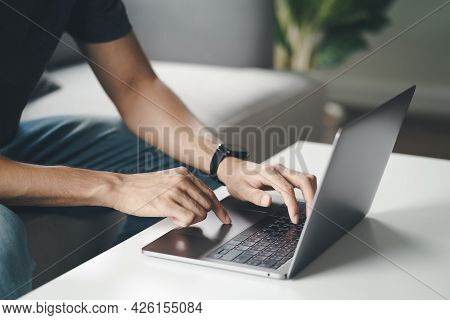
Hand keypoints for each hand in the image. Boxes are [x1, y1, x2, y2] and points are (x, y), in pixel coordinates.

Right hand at [109, 167, 230, 226]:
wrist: (120, 187)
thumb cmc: (141, 187)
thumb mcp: (167, 180)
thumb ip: (184, 188)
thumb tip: (200, 202)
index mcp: (184, 174)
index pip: (211, 193)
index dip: (220, 209)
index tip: (225, 219)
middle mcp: (182, 180)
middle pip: (207, 205)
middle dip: (200, 215)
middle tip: (184, 216)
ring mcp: (175, 191)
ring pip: (200, 213)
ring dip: (190, 220)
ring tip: (174, 215)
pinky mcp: (166, 203)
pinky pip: (189, 219)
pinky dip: (183, 223)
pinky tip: (172, 219)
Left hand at [217, 158, 316, 223]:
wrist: (234, 169)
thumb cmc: (237, 180)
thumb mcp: (242, 191)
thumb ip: (255, 196)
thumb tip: (268, 201)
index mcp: (268, 173)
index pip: (287, 189)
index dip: (293, 205)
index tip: (295, 218)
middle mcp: (279, 169)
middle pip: (304, 180)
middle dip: (311, 197)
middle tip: (311, 214)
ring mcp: (284, 170)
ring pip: (306, 178)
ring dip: (312, 193)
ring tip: (311, 210)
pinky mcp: (286, 174)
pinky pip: (303, 180)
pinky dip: (309, 190)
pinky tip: (307, 201)